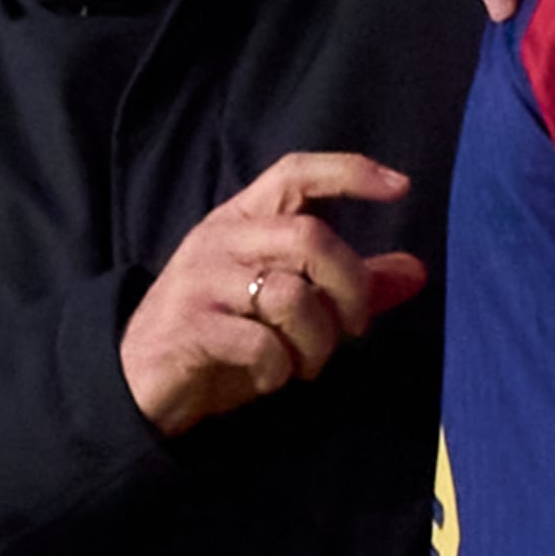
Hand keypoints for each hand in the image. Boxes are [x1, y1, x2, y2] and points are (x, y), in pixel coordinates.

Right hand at [119, 153, 427, 436]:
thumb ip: (348, 286)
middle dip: (350, 288)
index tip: (400, 188)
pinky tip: (270, 377)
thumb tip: (416, 272)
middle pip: (311, 238)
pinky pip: (262, 343)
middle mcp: (221, 239)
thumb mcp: (288, 307)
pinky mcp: (190, 328)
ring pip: (291, 295)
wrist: (138, 382)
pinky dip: (280, 368)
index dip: (349, 173)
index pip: (296, 173)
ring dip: (318, 341)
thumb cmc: (221, 335)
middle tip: (354, 329)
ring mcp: (201, 281)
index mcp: (242, 220)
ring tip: (306, 364)